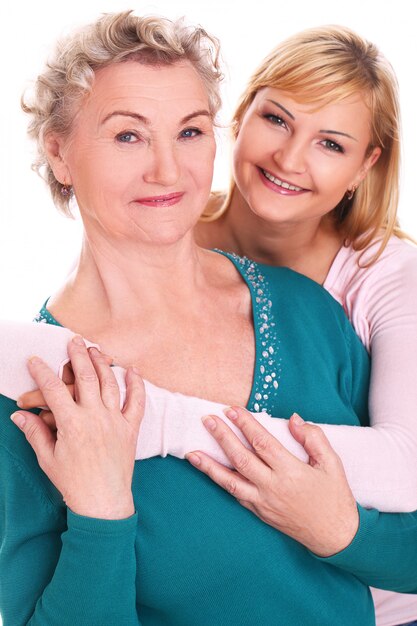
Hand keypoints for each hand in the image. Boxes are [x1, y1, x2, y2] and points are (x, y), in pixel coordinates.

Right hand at [10, 336, 143, 519]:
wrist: (103, 502)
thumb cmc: (73, 482)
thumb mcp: (48, 459)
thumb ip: (35, 433)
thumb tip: (19, 414)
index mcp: (71, 425)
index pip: (54, 390)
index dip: (43, 372)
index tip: (36, 360)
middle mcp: (94, 418)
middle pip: (85, 378)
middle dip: (78, 356)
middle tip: (73, 340)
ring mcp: (115, 421)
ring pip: (109, 384)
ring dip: (102, 363)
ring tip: (95, 349)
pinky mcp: (130, 428)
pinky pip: (137, 402)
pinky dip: (136, 384)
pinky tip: (132, 370)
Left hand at [186, 407, 358, 556]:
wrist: (335, 536)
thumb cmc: (334, 497)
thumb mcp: (332, 463)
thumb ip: (313, 438)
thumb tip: (293, 419)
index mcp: (291, 472)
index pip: (261, 442)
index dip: (245, 424)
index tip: (231, 409)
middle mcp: (272, 487)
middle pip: (240, 458)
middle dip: (222, 437)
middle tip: (208, 419)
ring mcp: (263, 502)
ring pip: (230, 481)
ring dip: (210, 465)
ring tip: (192, 452)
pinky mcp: (259, 512)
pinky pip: (235, 494)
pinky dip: (220, 482)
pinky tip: (209, 472)